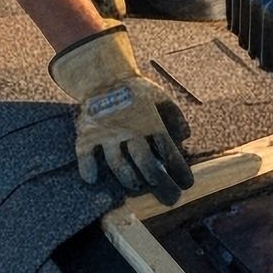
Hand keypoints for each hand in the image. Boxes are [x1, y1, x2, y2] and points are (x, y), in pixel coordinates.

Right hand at [49, 27, 195, 200]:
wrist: (103, 74)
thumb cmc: (135, 90)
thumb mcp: (159, 96)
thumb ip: (174, 114)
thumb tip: (186, 136)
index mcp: (150, 122)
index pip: (168, 150)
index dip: (179, 169)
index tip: (187, 184)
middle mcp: (130, 130)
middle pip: (145, 161)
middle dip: (159, 182)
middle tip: (168, 197)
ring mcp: (107, 132)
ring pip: (118, 162)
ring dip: (128, 178)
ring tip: (135, 188)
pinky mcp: (87, 132)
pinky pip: (85, 152)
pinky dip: (87, 166)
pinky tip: (91, 179)